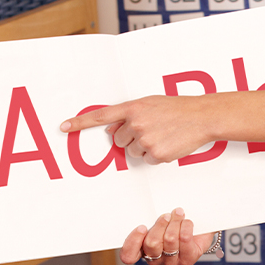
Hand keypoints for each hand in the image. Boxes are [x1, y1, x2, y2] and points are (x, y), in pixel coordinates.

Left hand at [61, 95, 214, 163]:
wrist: (201, 117)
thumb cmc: (178, 109)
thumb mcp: (150, 104)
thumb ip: (129, 115)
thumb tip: (112, 129)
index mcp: (133, 108)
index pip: (100, 116)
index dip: (80, 123)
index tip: (63, 127)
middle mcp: (136, 123)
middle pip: (118, 140)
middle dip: (131, 138)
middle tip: (151, 131)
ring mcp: (145, 139)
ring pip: (132, 152)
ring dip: (145, 148)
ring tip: (163, 136)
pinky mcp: (156, 153)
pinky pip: (147, 160)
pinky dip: (157, 156)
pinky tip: (168, 144)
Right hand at [120, 209, 220, 264]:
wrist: (198, 228)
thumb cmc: (173, 222)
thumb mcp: (158, 218)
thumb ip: (149, 216)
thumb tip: (147, 204)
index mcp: (142, 250)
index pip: (129, 255)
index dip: (133, 242)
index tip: (142, 227)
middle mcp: (155, 259)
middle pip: (152, 244)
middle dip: (160, 225)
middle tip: (166, 215)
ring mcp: (171, 262)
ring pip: (169, 240)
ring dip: (175, 222)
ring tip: (179, 214)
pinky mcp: (187, 260)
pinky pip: (184, 240)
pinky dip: (186, 226)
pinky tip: (187, 222)